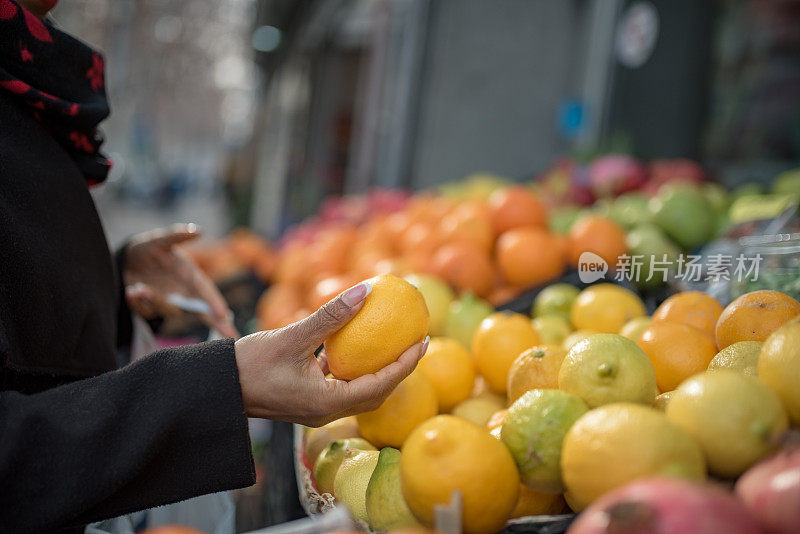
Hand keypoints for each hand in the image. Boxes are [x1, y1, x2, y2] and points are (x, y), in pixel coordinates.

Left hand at [123, 224, 238, 338]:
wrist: (125, 261)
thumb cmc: (148, 248)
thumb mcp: (160, 240)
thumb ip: (177, 235)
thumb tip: (198, 230)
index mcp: (190, 276)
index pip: (206, 291)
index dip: (215, 303)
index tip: (223, 315)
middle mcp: (184, 292)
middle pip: (204, 312)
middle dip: (218, 325)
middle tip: (230, 335)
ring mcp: (169, 302)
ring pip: (168, 311)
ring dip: (153, 300)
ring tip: (137, 288)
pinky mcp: (153, 309)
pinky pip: (149, 313)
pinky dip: (139, 303)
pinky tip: (131, 292)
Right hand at [235, 282, 429, 425]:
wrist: (217, 387)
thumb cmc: (249, 363)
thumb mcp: (293, 335)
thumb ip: (330, 316)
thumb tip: (366, 291)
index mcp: (326, 402)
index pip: (381, 385)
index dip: (407, 364)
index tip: (424, 341)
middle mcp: (326, 411)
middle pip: (376, 393)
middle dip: (400, 370)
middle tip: (417, 342)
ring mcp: (316, 408)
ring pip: (359, 392)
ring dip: (379, 371)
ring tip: (395, 343)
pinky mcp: (307, 401)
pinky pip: (341, 385)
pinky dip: (356, 368)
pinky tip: (359, 344)